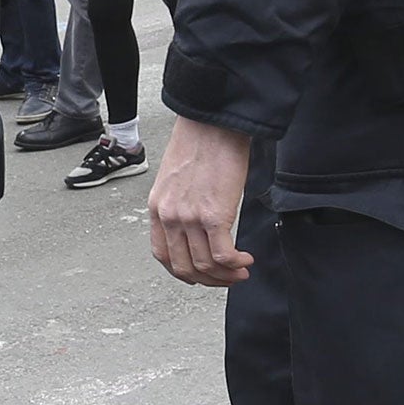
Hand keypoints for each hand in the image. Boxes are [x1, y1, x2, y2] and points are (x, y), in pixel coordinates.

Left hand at [149, 117, 255, 286]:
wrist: (212, 124)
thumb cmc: (199, 145)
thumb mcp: (175, 179)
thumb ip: (179, 204)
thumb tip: (196, 226)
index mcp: (156, 208)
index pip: (162, 254)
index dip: (183, 271)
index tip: (201, 275)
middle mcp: (168, 216)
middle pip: (183, 267)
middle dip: (208, 280)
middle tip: (228, 278)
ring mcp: (189, 218)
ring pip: (205, 266)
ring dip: (226, 276)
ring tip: (242, 271)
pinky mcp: (213, 215)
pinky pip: (223, 255)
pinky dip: (237, 264)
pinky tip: (247, 259)